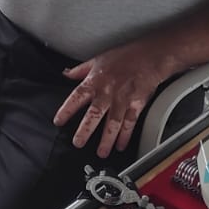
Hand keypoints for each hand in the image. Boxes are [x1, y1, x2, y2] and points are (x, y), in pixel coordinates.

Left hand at [54, 45, 174, 157]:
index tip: (58, 121)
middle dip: (86, 130)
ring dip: (107, 139)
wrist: (150, 56)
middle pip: (94, 114)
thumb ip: (81, 70)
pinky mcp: (137, 104)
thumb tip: (66, 73)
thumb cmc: (125, 56)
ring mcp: (123, 99)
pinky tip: (120, 145)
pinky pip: (130, 122)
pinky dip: (125, 135)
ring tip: (101, 152)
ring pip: (113, 123)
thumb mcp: (98, 59)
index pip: (77, 97)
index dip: (67, 110)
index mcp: (96, 80)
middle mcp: (108, 91)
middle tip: (78, 143)